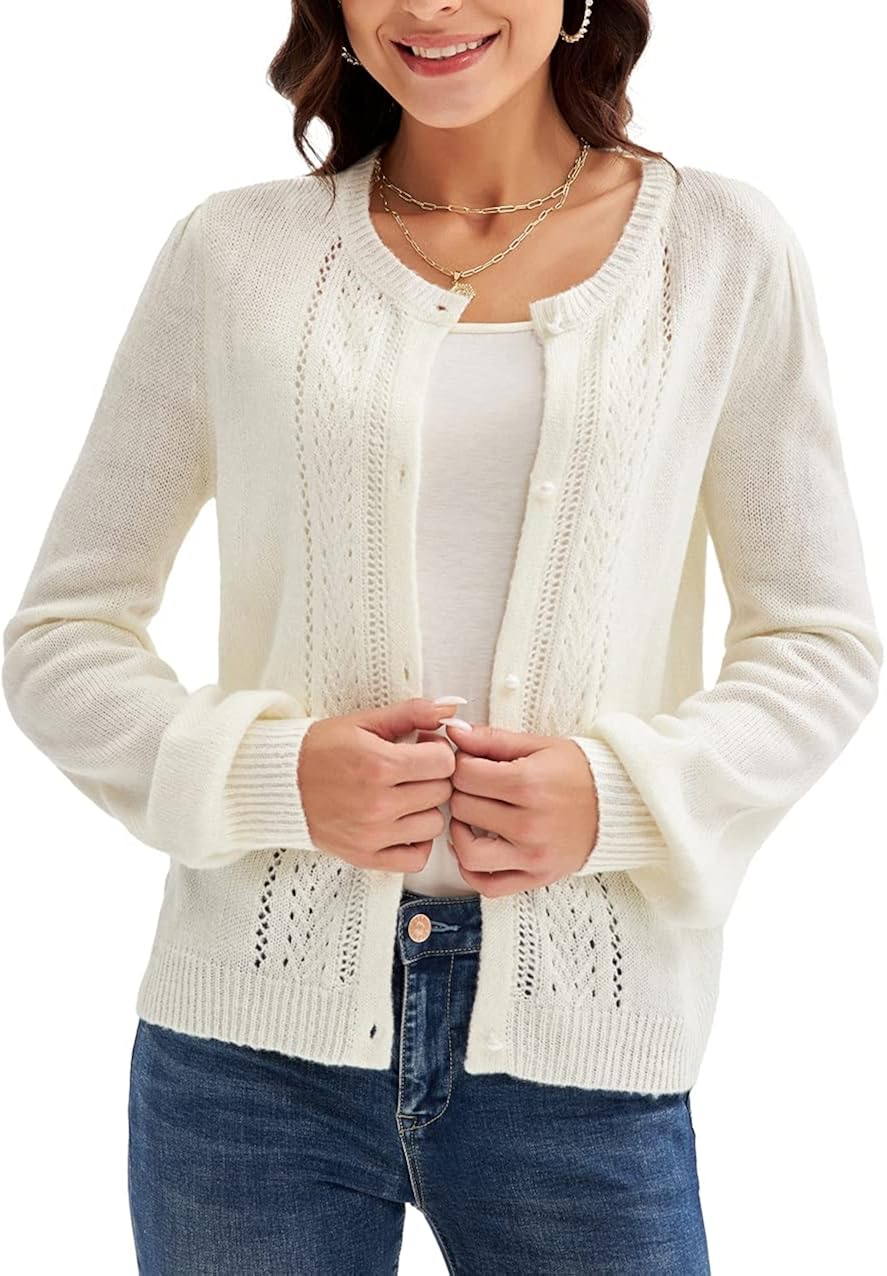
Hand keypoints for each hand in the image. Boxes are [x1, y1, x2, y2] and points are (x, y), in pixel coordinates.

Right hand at [297, 698, 457, 872]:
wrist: (280, 783)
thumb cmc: (321, 750)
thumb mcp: (364, 721)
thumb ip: (411, 712)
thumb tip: (450, 709)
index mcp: (379, 765)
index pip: (444, 763)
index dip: (437, 751)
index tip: (422, 748)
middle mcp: (378, 804)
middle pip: (441, 792)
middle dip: (432, 777)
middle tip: (411, 769)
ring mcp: (372, 835)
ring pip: (434, 825)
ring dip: (425, 808)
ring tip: (404, 795)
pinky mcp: (365, 857)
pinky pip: (416, 859)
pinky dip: (415, 842)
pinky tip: (402, 823)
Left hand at [443, 721, 598, 896]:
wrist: (621, 804)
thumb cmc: (580, 771)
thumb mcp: (539, 746)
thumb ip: (493, 740)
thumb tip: (455, 732)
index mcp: (529, 784)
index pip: (465, 775)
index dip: (461, 764)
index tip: (471, 763)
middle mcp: (529, 824)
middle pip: (463, 808)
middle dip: (461, 792)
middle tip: (474, 786)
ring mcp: (533, 856)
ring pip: (468, 853)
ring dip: (460, 833)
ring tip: (470, 818)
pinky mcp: (537, 877)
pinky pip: (489, 886)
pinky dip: (472, 871)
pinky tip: (476, 849)